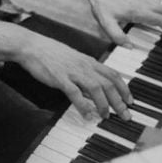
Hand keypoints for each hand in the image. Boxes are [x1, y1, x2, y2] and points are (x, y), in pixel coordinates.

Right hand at [16, 32, 132, 119]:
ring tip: (106, 116)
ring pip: (96, 88)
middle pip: (109, 84)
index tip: (130, 101)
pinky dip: (83, 105)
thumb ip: (85, 74)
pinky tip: (87, 115)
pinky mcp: (60, 78)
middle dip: (119, 101)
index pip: (113, 75)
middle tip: (125, 115)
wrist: (31, 46)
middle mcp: (84, 65)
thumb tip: (93, 91)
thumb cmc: (50, 53)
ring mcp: (72, 71)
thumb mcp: (73, 61)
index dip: (124, 89)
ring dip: (104, 104)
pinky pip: (75, 93)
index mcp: (89, 61)